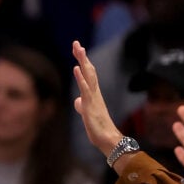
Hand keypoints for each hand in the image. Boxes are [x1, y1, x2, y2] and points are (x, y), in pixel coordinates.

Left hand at [71, 41, 122, 157]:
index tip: (78, 49)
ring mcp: (93, 97)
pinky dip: (81, 78)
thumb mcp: (86, 114)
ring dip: (83, 62)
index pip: (88, 73)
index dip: (82, 61)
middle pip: (88, 70)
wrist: (108, 140)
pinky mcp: (90, 105)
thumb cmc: (98, 127)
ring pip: (88, 76)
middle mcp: (95, 92)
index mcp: (93, 93)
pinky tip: (76, 68)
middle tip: (76, 43)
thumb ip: (82, 105)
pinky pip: (85, 89)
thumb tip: (78, 101)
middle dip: (82, 56)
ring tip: (79, 49)